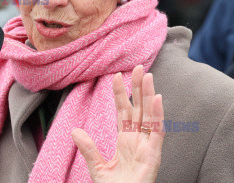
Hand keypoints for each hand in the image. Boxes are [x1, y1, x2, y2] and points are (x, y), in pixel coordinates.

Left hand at [72, 65, 164, 182]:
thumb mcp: (97, 167)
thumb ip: (88, 148)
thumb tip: (74, 130)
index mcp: (125, 140)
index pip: (123, 111)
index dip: (121, 93)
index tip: (116, 76)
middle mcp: (138, 140)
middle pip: (139, 108)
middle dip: (138, 88)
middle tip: (137, 67)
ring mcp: (147, 147)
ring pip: (150, 116)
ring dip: (149, 95)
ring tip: (147, 75)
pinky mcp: (153, 156)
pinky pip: (157, 133)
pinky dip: (159, 116)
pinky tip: (157, 98)